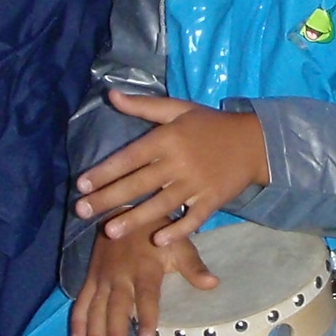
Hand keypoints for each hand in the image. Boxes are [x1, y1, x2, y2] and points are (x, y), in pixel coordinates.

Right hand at [70, 215, 220, 335]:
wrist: (125, 211)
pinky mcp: (92, 278)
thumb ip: (194, 266)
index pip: (146, 297)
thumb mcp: (179, 244)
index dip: (147, 317)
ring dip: (95, 335)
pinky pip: (82, 301)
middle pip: (117, 309)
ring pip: (97, 310)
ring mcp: (103, 278)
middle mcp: (121, 276)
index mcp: (145, 269)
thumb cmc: (157, 232)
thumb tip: (213, 284)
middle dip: (114, 335)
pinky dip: (78, 320)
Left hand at [72, 92, 269, 248]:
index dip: (104, 171)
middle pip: (138, 184)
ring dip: (135, 219)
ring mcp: (196, 183)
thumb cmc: (210, 125)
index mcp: (167, 138)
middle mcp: (179, 162)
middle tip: (82, 211)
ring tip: (110, 231)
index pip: (129, 157)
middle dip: (108, 198)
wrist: (254, 141)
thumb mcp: (178, 108)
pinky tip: (158, 240)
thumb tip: (110, 95)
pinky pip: (192, 218)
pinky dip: (177, 230)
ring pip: (161, 204)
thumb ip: (143, 105)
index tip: (81, 185)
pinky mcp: (212, 200)